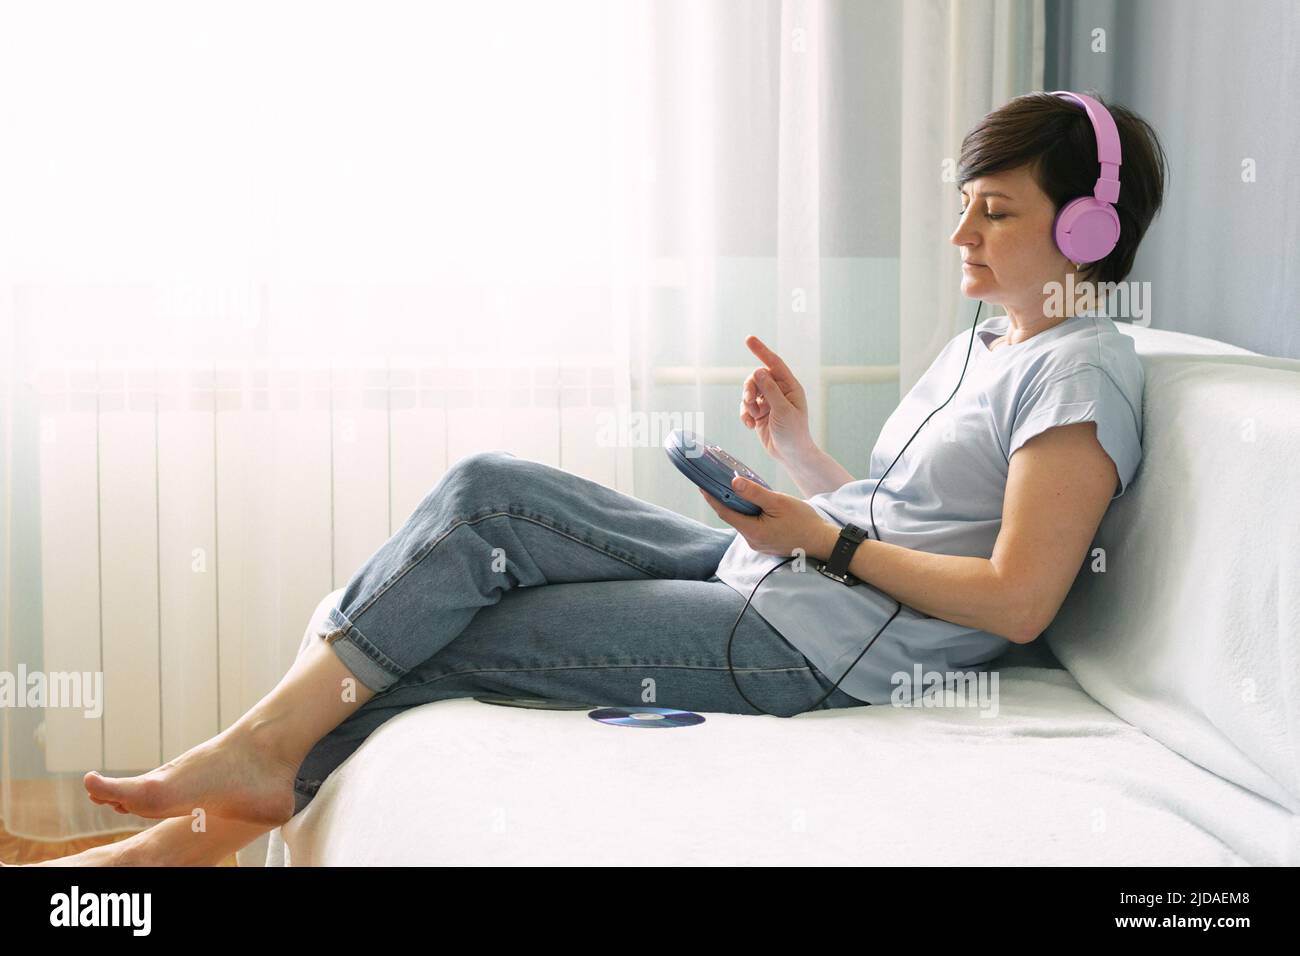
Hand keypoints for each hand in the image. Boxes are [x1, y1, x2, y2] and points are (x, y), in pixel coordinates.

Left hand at [698, 475, 838, 560]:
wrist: (823, 542)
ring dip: (736, 506)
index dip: (711, 497)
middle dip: (723, 500)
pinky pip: (752, 526)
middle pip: (732, 517)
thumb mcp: (778, 502)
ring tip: (731, 488)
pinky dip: (748, 513)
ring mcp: (759, 544)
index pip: (724, 512)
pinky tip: (750, 502)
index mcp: (752, 532)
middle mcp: (752, 541)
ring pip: (742, 521)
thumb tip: (733, 482)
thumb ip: (755, 493)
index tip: (701, 484)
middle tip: (715, 481)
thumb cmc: (804, 522)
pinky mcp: (766, 543)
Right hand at [739, 335, 813, 464]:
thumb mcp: (782, 411)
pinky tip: (750, 426)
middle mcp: (779, 391)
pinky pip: (746, 406)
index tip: (749, 339)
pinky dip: (745, 415)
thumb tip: (758, 371)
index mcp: (790, 387)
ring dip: (747, 404)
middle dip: (749, 388)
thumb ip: (770, 390)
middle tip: (749, 400)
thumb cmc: (793, 433)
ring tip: (753, 417)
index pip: (774, 363)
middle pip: (756, 378)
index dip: (761, 350)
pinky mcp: (760, 413)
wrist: (791, 455)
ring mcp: (769, 402)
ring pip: (749, 392)